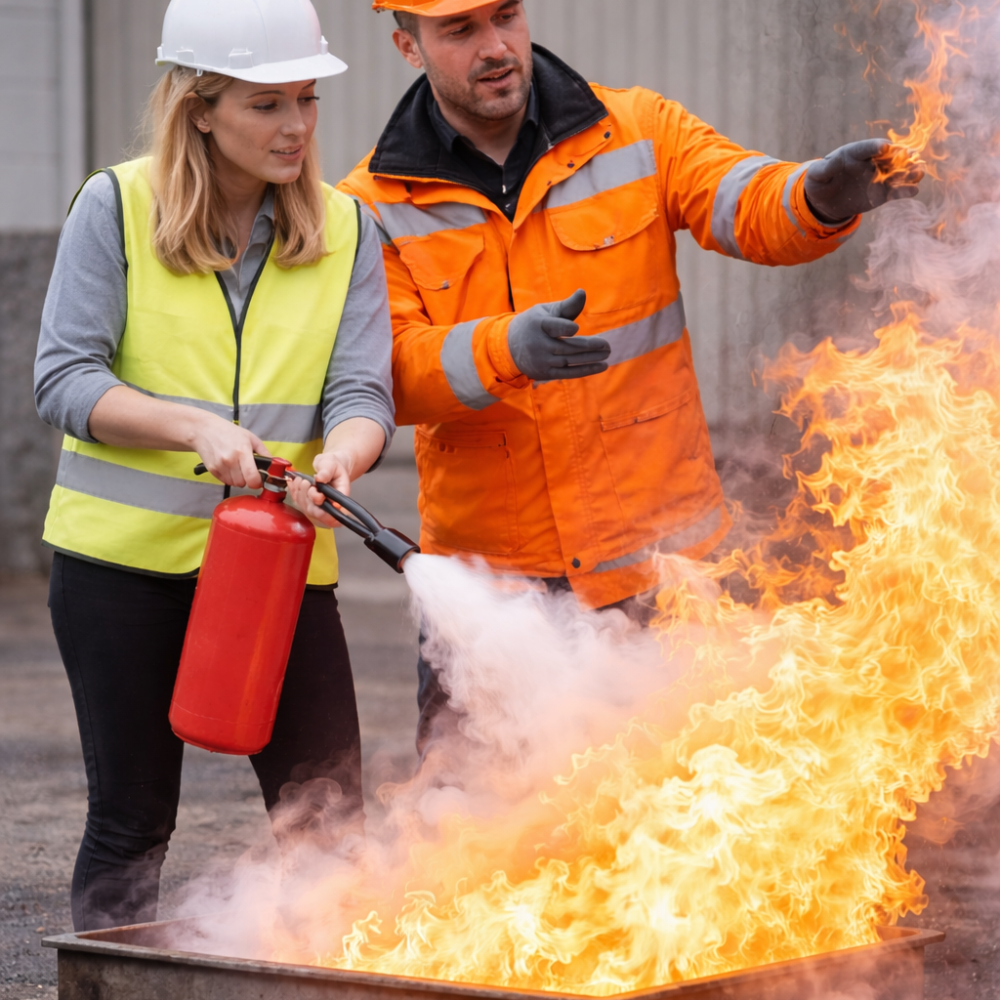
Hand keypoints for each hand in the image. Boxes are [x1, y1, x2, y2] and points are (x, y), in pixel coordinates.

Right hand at [192, 414, 269, 488]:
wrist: (204, 430)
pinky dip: (228, 477)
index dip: (257, 482)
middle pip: (243, 483)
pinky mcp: (212, 470)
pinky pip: (225, 481)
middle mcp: (230, 460)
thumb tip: (275, 464)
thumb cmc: (228, 432)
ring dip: (238, 479)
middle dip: (247, 479)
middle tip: (246, 470)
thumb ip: (264, 452)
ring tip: (236, 466)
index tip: (258, 480)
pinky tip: (228, 466)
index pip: (252, 478)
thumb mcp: (250, 438)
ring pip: (234, 484)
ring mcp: (220, 466)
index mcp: (242, 452)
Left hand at [287, 451, 353, 529]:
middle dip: (309, 497)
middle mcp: (330, 504)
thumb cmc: (333, 466)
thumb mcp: (332, 464)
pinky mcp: (308, 502)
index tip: (320, 496)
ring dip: (300, 493)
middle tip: (307, 482)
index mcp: (340, 496)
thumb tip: (320, 479)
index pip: (334, 511)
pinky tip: (294, 482)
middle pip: (317, 512)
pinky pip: (298, 502)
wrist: (328, 466)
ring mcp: (318, 505)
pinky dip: (294, 491)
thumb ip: (326, 471)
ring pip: (306, 507)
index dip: (325, 511)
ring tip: (301, 479)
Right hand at [507, 290, 610, 381]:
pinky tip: (602, 366)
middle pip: (567, 346)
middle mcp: (539, 343)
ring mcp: (542, 360)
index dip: (564, 328)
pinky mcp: (545, 373)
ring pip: (570, 360)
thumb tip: (582, 292)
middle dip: (589, 346)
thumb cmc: (534, 324)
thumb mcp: (546, 311)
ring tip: (607, 353)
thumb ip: (566, 306)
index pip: (553, 326)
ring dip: (591, 358)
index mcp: (538, 324)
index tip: (575, 329)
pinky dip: (586, 370)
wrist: (509, 347)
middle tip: (607, 345)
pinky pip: (569, 373)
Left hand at [804, 139, 922, 223]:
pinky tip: (913, 190)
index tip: (885, 148)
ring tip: (917, 173)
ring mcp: (878, 177)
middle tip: (911, 157)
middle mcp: (871, 162)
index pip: (867, 148)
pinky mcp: (882, 193)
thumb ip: (825, 168)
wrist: (826, 201)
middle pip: (889, 157)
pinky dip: (905, 190)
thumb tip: (834, 161)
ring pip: (897, 172)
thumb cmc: (820, 182)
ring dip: (909, 172)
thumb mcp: (816, 175)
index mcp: (855, 153)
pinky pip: (895, 191)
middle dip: (901, 157)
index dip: (875, 147)